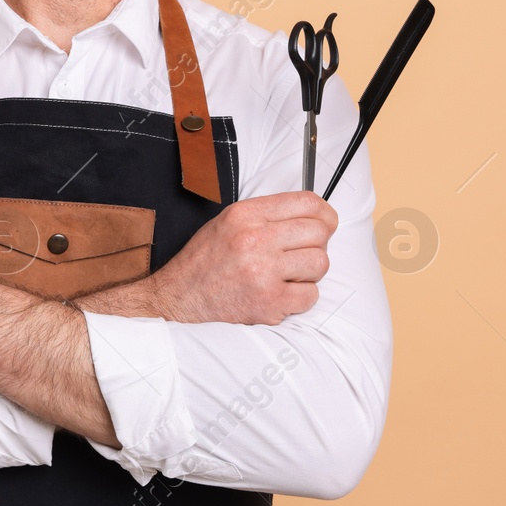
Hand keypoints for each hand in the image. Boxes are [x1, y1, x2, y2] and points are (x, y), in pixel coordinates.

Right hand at [138, 191, 337, 324]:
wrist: (179, 297)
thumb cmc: (205, 261)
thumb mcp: (227, 222)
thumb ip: (267, 215)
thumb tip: (312, 216)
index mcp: (245, 215)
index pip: (307, 203)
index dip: (324, 213)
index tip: (325, 222)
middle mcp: (254, 239)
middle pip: (319, 233)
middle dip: (317, 243)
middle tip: (301, 253)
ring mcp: (263, 272)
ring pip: (320, 263)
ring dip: (310, 271)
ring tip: (288, 274)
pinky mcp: (270, 302)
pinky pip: (311, 295)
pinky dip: (301, 297)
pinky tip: (280, 293)